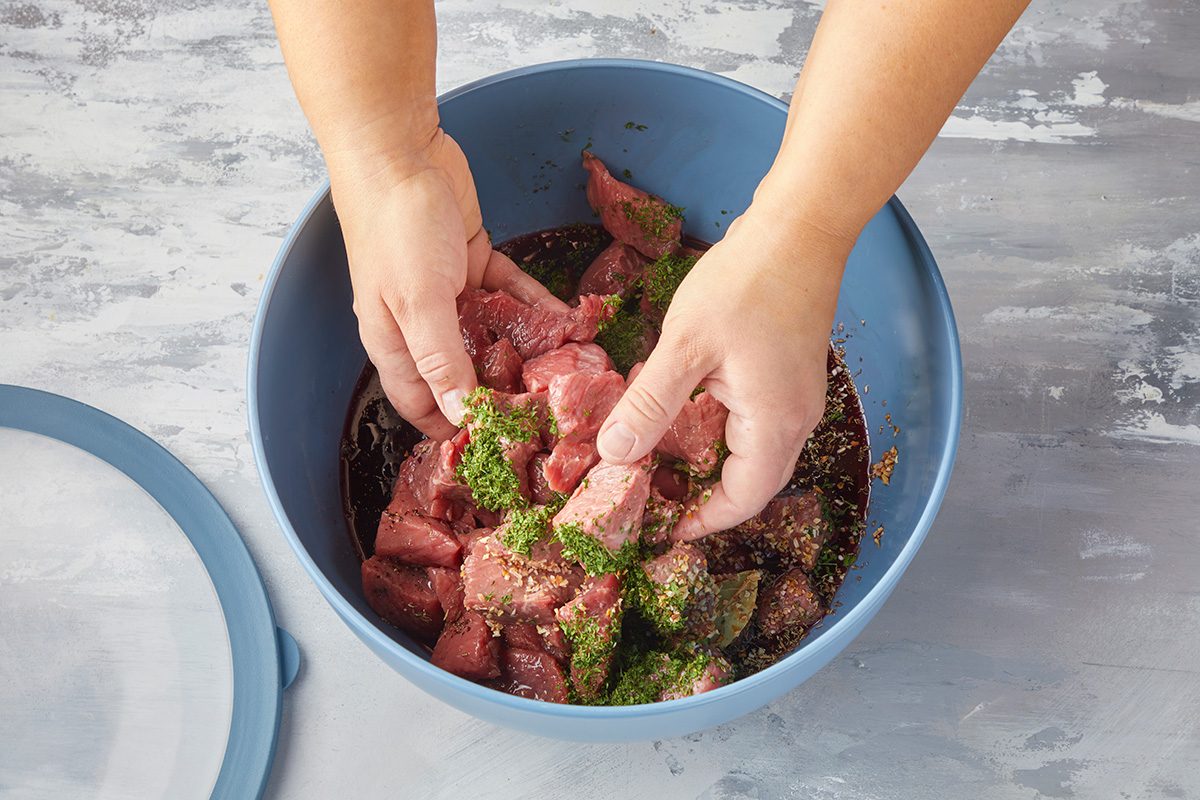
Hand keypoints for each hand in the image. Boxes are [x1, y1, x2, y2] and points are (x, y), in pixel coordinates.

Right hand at [331, 129, 566, 438]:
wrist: (399, 150)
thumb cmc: (395, 228)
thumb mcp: (417, 301)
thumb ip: (440, 359)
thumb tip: (461, 415)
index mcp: (394, 341)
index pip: (420, 403)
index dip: (451, 429)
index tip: (494, 448)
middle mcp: (421, 323)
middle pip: (463, 374)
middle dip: (501, 393)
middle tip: (547, 413)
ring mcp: (449, 291)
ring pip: (493, 335)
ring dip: (526, 351)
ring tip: (567, 372)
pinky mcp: (475, 260)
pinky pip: (511, 294)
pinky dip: (536, 306)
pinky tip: (568, 321)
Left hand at [595, 210, 851, 538]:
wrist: (799, 228)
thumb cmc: (746, 283)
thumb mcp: (685, 347)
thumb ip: (649, 405)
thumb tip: (614, 455)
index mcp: (774, 426)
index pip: (741, 502)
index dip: (699, 522)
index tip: (657, 525)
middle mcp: (794, 421)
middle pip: (749, 484)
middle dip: (699, 497)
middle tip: (648, 494)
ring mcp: (796, 398)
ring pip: (750, 454)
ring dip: (706, 464)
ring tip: (655, 461)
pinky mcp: (788, 376)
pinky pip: (753, 424)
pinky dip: (717, 433)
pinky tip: (680, 415)